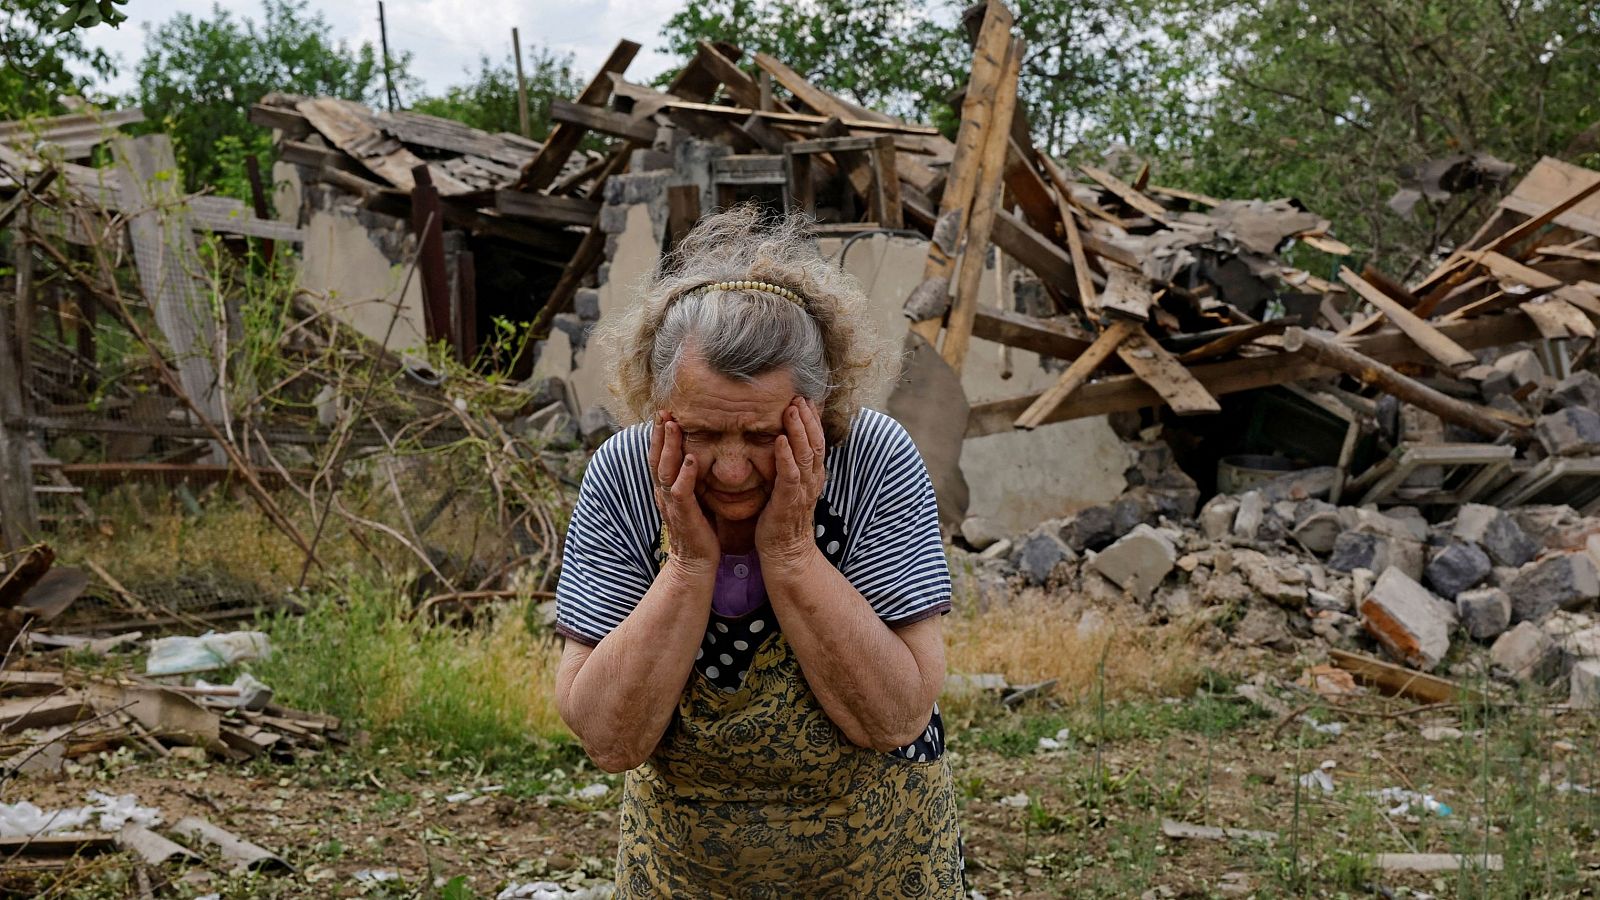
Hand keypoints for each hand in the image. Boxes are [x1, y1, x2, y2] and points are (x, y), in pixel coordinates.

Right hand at [648, 413, 719, 573]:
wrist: (695, 563)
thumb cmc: (699, 530)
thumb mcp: (693, 499)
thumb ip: (692, 480)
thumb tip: (700, 457)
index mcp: (666, 489)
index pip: (659, 457)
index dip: (660, 436)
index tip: (665, 414)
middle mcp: (664, 493)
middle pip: (657, 458)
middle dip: (659, 433)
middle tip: (663, 410)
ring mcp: (672, 504)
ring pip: (665, 470)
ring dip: (669, 447)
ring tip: (673, 425)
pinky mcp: (683, 515)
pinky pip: (681, 491)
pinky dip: (685, 474)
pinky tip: (690, 458)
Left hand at [756, 397, 826, 568]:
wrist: (786, 553)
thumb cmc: (782, 519)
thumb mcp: (789, 487)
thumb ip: (790, 465)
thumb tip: (782, 441)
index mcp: (813, 475)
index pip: (817, 441)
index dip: (813, 419)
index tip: (805, 397)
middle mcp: (812, 480)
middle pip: (815, 442)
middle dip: (808, 418)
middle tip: (799, 395)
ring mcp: (802, 491)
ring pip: (806, 454)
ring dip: (799, 430)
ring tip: (791, 409)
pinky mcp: (788, 502)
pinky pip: (790, 475)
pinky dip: (786, 456)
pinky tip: (781, 440)